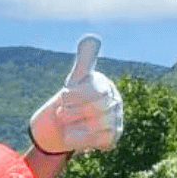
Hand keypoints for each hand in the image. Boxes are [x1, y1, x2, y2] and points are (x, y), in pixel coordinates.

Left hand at [29, 34, 123, 155]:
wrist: (60, 129)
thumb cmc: (69, 102)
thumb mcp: (74, 81)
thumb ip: (84, 61)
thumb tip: (92, 37)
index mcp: (106, 86)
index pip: (96, 90)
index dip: (75, 95)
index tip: (63, 97)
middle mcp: (115, 102)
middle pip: (97, 107)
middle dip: (73, 111)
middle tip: (62, 113)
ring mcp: (116, 120)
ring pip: (96, 125)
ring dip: (74, 126)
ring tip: (68, 124)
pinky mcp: (112, 138)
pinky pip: (99, 140)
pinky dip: (81, 139)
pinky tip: (75, 134)